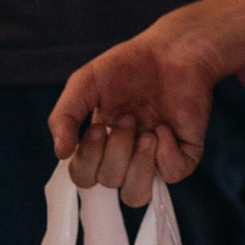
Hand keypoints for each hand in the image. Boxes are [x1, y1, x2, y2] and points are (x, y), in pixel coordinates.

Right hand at [47, 18, 219, 204]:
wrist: (172, 50)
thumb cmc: (128, 65)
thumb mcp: (85, 83)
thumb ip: (64, 115)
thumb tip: (60, 153)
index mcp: (100, 145)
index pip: (84, 177)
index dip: (88, 160)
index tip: (98, 126)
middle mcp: (126, 157)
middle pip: (109, 183)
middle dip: (116, 149)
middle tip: (129, 117)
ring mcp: (155, 159)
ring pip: (137, 195)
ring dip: (139, 163)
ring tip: (148, 133)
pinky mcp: (183, 154)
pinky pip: (171, 175)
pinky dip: (166, 153)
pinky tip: (165, 128)